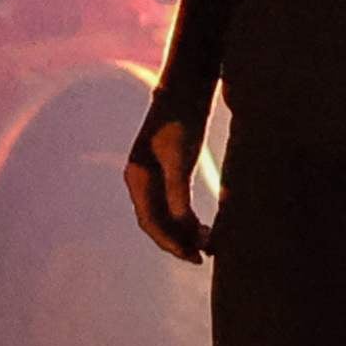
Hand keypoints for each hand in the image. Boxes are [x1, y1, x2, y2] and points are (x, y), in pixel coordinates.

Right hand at [123, 111, 213, 267]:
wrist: (186, 88)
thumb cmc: (183, 120)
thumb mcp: (181, 158)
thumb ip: (179, 193)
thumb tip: (183, 226)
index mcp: (137, 177)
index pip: (151, 222)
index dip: (172, 243)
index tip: (194, 256)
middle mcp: (139, 179)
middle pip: (156, 223)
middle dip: (178, 242)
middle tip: (203, 257)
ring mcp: (151, 175)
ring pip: (164, 216)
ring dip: (183, 232)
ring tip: (208, 244)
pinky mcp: (166, 170)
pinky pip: (172, 204)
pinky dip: (187, 218)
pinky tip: (203, 226)